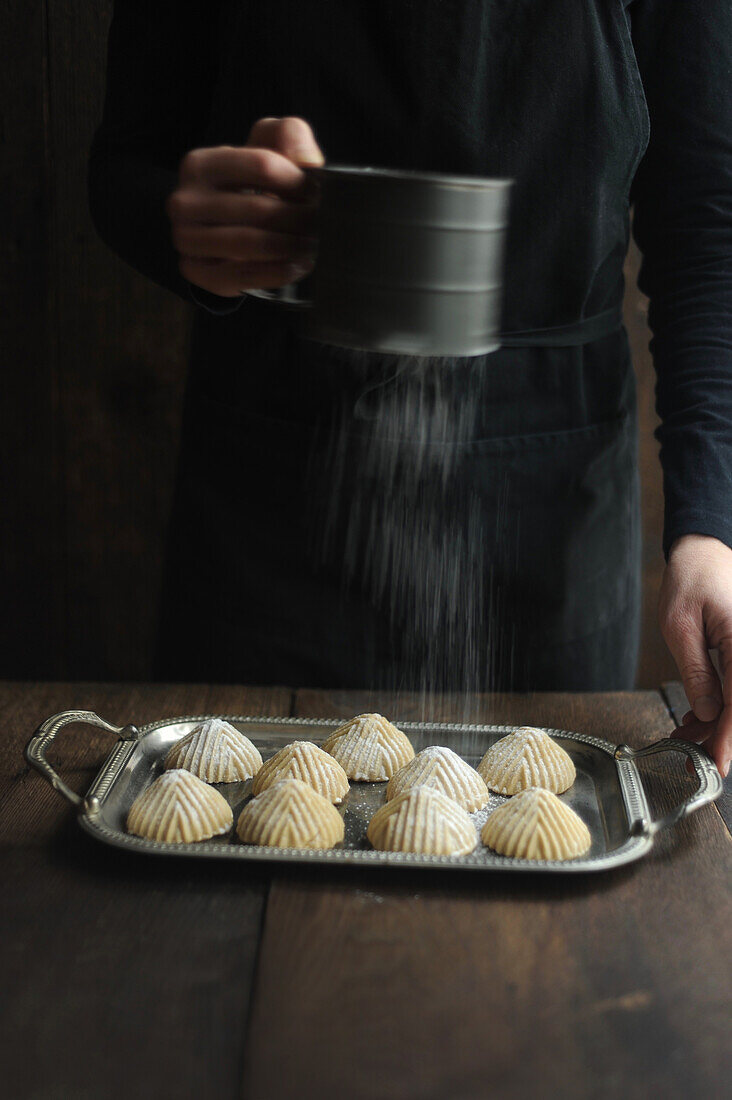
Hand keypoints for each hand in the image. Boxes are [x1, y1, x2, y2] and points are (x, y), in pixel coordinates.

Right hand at [166, 116, 323, 296]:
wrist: (220, 226)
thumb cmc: (248, 184)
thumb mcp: (266, 147)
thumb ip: (288, 134)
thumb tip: (304, 154)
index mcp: (200, 164)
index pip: (263, 165)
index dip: (299, 181)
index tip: (319, 193)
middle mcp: (185, 201)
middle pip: (259, 209)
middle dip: (299, 218)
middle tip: (323, 225)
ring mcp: (186, 239)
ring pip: (251, 244)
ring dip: (290, 247)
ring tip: (313, 246)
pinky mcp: (197, 271)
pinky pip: (243, 275)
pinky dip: (276, 272)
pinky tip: (297, 266)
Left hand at [659, 533, 731, 776]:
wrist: (703, 552)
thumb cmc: (691, 580)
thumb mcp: (681, 627)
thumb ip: (697, 672)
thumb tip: (709, 712)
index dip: (729, 738)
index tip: (718, 764)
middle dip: (725, 736)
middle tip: (695, 755)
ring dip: (722, 723)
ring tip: (689, 735)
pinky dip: (723, 707)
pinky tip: (699, 717)